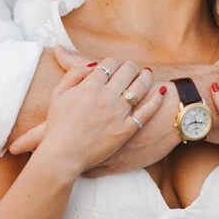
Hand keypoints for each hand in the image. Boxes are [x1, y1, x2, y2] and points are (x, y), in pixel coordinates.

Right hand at [34, 56, 164, 177]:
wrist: (62, 156)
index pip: (109, 63)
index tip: (116, 64)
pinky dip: (156, 99)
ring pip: (140, 87)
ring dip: (146, 76)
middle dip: (131, 66)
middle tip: (133, 68)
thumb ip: (74, 73)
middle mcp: (106, 97)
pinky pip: (146, 111)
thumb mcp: (58, 94)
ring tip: (147, 74)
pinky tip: (160, 91)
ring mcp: (118, 114)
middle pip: (127, 71)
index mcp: (89, 86)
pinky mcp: (126, 130)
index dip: (114, 62)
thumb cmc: (58, 126)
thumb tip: (93, 64)